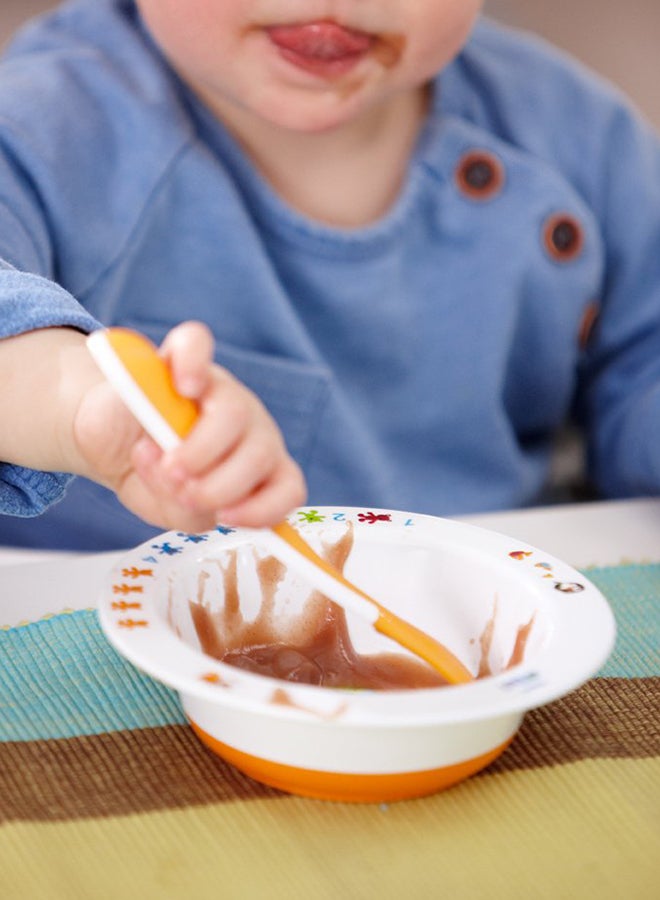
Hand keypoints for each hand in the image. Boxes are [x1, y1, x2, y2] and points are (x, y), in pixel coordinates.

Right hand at [74, 322, 305, 531]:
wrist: (107, 439)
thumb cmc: (151, 473)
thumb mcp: (169, 509)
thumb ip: (188, 513)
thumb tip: (193, 497)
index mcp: (256, 468)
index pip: (288, 487)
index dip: (264, 508)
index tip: (226, 516)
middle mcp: (248, 427)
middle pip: (262, 452)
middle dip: (220, 485)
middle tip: (180, 489)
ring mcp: (217, 388)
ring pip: (234, 412)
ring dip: (198, 449)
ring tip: (159, 461)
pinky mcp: (181, 357)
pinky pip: (195, 344)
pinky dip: (192, 363)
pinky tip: (181, 387)